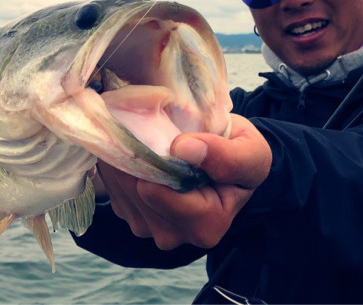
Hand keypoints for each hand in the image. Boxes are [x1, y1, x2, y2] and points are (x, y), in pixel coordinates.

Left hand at [97, 113, 271, 249]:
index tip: (164, 131)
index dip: (154, 157)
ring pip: (119, 185)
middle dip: (139, 154)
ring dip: (127, 155)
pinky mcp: (131, 215)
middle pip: (133, 189)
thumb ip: (225, 155)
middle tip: (154, 127)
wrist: (229, 163)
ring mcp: (149, 228)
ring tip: (150, 136)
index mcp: (205, 225)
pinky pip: (113, 185)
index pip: (154, 190)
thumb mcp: (250, 152)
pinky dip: (122, 163)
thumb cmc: (241, 157)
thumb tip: (182, 148)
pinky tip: (142, 151)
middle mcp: (173, 235)